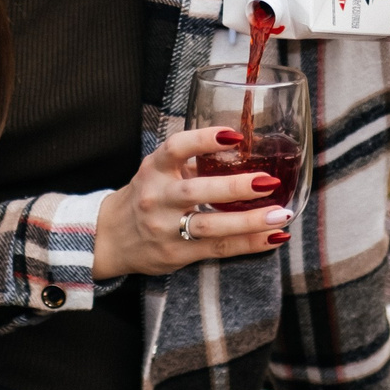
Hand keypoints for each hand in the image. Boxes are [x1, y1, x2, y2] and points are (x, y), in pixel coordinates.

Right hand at [93, 127, 291, 279]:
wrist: (109, 238)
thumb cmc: (145, 197)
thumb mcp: (159, 172)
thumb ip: (193, 162)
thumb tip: (245, 149)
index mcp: (154, 169)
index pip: (177, 148)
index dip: (204, 139)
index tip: (234, 135)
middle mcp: (157, 197)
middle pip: (195, 191)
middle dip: (234, 187)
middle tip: (268, 181)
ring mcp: (165, 228)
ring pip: (209, 226)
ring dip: (248, 221)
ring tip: (279, 215)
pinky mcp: (176, 253)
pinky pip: (218, 248)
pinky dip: (249, 243)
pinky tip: (273, 237)